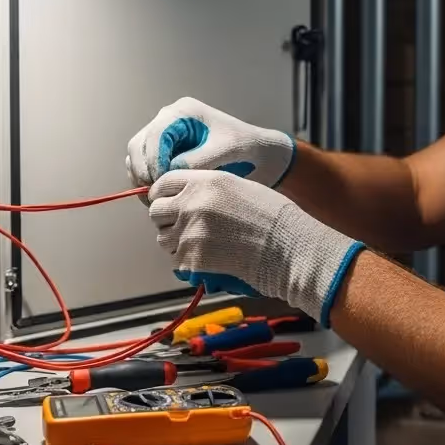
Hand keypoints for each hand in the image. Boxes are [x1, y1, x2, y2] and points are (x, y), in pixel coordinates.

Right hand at [126, 98, 295, 187]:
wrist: (258, 155)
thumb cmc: (246, 147)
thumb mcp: (225, 151)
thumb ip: (197, 160)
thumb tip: (170, 171)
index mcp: (183, 112)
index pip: (155, 135)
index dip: (153, 161)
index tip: (160, 184)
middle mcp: (168, 121)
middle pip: (139, 146)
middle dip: (143, 172)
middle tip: (154, 195)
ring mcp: (164, 137)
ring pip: (137, 158)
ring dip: (141, 180)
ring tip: (157, 199)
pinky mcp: (163, 153)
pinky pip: (143, 168)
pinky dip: (146, 183)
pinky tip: (161, 196)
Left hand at [149, 170, 363, 325]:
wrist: (287, 248)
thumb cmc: (273, 218)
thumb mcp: (238, 187)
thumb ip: (207, 189)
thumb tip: (184, 198)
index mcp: (204, 181)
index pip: (162, 184)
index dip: (162, 194)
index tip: (167, 202)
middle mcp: (192, 204)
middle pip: (156, 212)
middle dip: (167, 220)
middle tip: (185, 226)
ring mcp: (190, 233)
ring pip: (164, 239)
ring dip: (177, 242)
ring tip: (202, 244)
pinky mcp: (192, 260)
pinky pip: (178, 262)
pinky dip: (189, 263)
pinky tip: (211, 259)